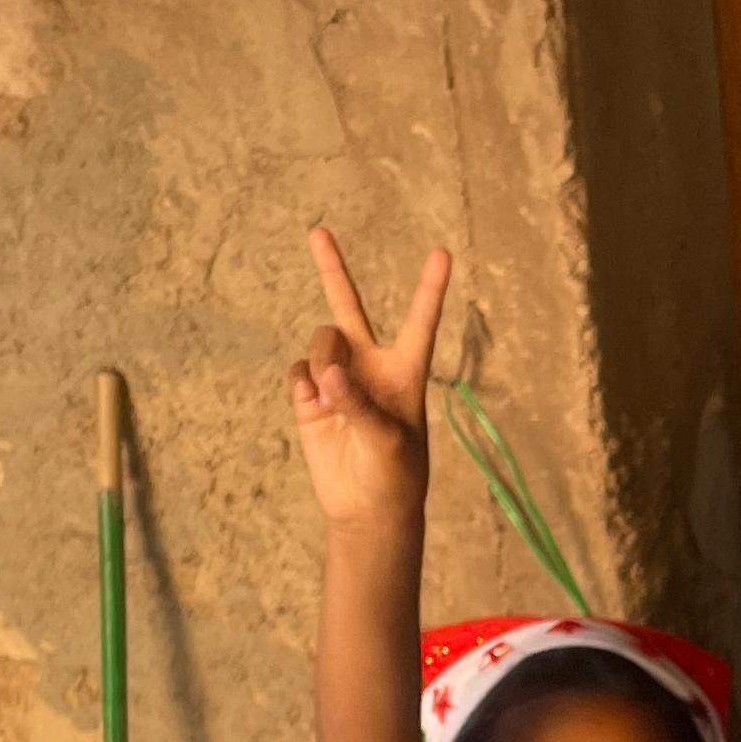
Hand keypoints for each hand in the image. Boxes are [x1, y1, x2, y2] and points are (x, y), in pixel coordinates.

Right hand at [285, 227, 450, 532]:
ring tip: (334, 397)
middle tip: (318, 231)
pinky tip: (315, 404)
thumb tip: (326, 374)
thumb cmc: (395, 476)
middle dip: (332, 269)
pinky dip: (304, 384)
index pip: (419, 322)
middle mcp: (369, 366)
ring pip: (320, 343)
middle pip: (348, 307)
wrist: (365, 509)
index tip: (442, 252)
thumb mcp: (388, 441)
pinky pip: (298, 371)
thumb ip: (359, 403)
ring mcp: (336, 378)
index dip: (429, 288)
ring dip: (324, 362)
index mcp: (405, 371)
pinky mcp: (309, 397)